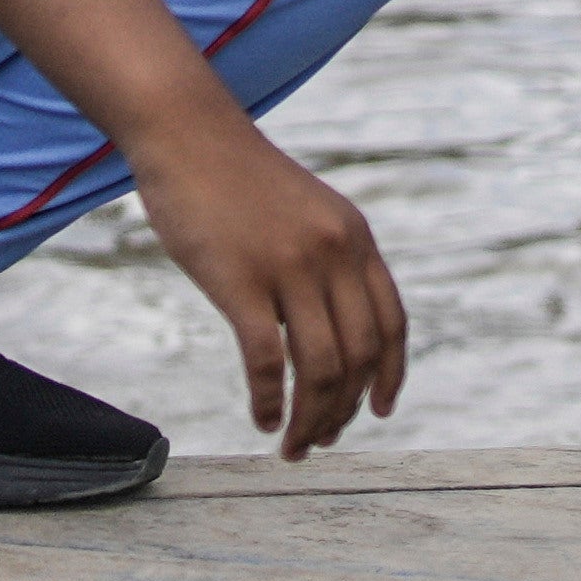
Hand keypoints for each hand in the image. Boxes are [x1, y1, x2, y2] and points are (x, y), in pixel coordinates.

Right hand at [134, 115, 410, 450]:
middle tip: (321, 440)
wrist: (188, 135)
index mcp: (356, 241)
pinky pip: (267, 360)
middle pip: (359, 356)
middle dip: (344, 410)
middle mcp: (335, 255)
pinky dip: (271, 400)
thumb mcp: (309, 212)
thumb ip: (328, 261)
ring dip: (311, 418)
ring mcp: (290, 268)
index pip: (392, 324)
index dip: (390, 375)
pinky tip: (263, 420)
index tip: (379, 410)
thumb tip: (328, 324)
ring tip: (294, 445)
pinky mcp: (240, 282)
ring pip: (320, 368)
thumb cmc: (239, 179)